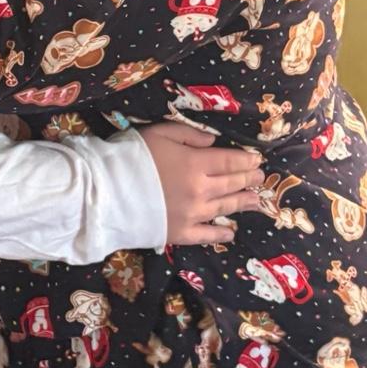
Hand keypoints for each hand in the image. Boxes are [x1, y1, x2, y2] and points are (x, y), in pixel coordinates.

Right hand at [138, 122, 263, 245]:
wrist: (106, 192)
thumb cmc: (130, 156)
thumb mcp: (158, 132)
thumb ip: (188, 135)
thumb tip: (213, 142)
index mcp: (196, 163)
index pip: (230, 161)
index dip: (246, 160)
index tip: (257, 160)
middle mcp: (201, 190)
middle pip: (231, 183)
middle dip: (248, 179)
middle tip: (260, 177)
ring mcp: (193, 214)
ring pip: (225, 207)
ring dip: (243, 202)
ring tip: (256, 200)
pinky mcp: (181, 233)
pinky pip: (207, 235)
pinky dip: (221, 233)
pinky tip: (231, 232)